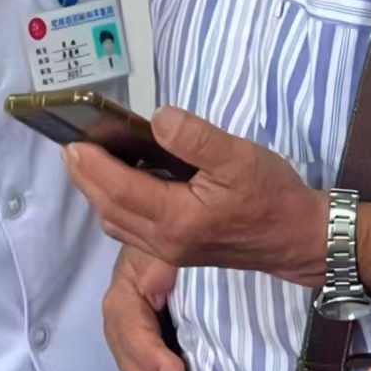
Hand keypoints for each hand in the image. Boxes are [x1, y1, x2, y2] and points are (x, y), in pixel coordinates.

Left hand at [63, 107, 327, 284]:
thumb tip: (158, 119)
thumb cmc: (272, 196)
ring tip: (87, 161)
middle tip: (71, 147)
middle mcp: (166, 240)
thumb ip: (196, 138)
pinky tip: (120, 182)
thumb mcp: (239, 157)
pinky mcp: (176, 250)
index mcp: (178, 218)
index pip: (120, 189)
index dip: (92, 165)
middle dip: (85, 178)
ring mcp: (169, 250)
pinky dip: (115, 205)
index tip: (73, 141)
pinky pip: (131, 229)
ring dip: (97, 194)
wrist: (299, 239)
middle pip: (109, 209)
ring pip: (117, 223)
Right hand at [104, 246, 198, 370]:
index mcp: (121, 303)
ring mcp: (130, 355)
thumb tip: (159, 287)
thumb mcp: (158, 251)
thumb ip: (158, 266)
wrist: (162, 255)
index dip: (151, 356)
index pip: (131, 334)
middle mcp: (119, 334)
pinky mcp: (143, 369)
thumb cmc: (162, 255)